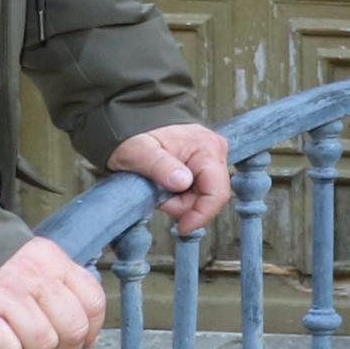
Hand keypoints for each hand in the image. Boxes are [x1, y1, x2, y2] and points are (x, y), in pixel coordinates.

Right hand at [0, 234, 106, 348]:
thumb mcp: (28, 258)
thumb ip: (57, 285)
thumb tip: (87, 333)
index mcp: (50, 260)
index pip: (92, 301)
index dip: (90, 330)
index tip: (80, 343)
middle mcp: (31, 275)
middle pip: (71, 329)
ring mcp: (2, 294)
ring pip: (42, 343)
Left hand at [108, 123, 232, 231]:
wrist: (132, 121)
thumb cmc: (133, 135)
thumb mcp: (138, 152)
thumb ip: (160, 166)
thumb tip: (183, 183)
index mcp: (207, 148)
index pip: (217, 192)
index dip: (201, 214)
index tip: (181, 228)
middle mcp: (216, 152)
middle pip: (211, 196)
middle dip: (185, 206)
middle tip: (159, 198)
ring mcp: (213, 157)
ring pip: (205, 195)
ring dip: (182, 201)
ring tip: (159, 188)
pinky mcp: (206, 164)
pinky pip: (201, 189)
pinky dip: (183, 195)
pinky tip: (167, 187)